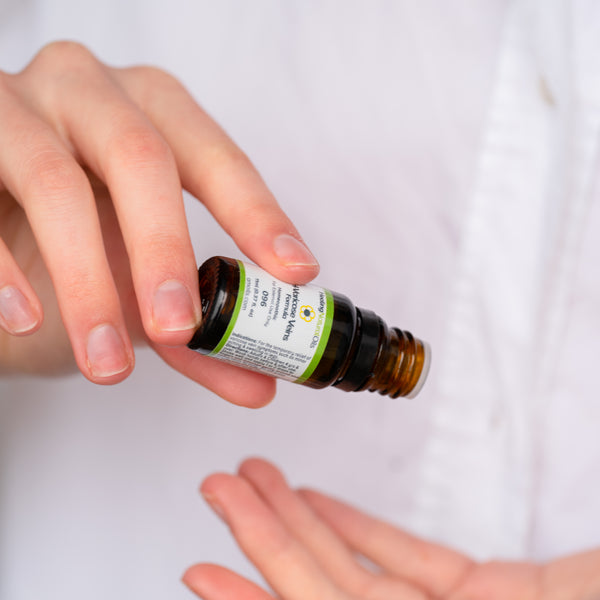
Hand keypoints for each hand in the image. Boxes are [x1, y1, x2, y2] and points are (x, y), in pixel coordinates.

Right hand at [0, 41, 318, 404]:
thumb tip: (259, 384)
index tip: (294, 272)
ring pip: (54, 182)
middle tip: (179, 330)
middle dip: (164, 251)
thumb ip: (197, 333)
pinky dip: (2, 269)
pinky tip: (23, 319)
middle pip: (140, 157)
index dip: (256, 213)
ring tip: (107, 361)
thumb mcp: (140, 280)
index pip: (215, 156)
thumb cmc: (78, 239)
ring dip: (86, 282)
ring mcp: (16, 104)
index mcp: (153, 110)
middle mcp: (90, 91)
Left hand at [183, 459, 599, 598]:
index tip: (200, 571)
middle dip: (265, 538)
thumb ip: (402, 591)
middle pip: (324, 595)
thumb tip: (286, 595)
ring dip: (302, 521)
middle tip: (217, 489)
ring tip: (255, 478)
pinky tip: (318, 500)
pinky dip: (360, 528)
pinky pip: (406, 561)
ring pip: (359, 569)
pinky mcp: (482, 596)